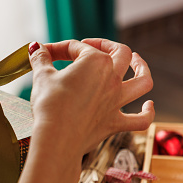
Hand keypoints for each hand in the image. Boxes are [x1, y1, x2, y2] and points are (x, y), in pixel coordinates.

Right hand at [6, 39, 153, 182]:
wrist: (57, 137)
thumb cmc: (50, 105)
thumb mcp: (41, 77)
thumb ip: (40, 59)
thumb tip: (35, 47)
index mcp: (95, 62)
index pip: (77, 47)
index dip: (58, 48)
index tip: (44, 54)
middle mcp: (112, 78)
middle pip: (120, 53)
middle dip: (107, 45)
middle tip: (93, 46)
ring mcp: (117, 101)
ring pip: (142, 81)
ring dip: (142, 68)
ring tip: (137, 62)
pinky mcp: (115, 122)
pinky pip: (140, 119)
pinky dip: (147, 112)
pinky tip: (147, 106)